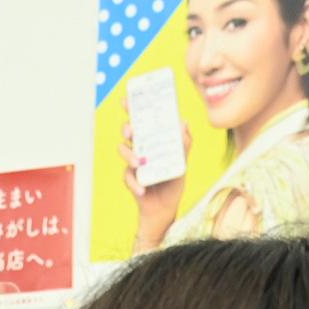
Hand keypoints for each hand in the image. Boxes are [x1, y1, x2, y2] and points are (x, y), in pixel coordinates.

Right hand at [122, 109, 184, 249]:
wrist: (167, 207)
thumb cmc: (174, 181)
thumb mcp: (183, 161)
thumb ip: (185, 143)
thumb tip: (184, 122)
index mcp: (152, 140)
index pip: (141, 121)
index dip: (132, 109)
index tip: (127, 100)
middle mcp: (141, 148)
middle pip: (128, 132)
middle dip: (127, 128)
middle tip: (131, 131)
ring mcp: (133, 163)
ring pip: (123, 151)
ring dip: (128, 155)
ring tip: (138, 162)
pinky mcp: (130, 179)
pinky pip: (127, 176)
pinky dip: (134, 183)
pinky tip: (142, 188)